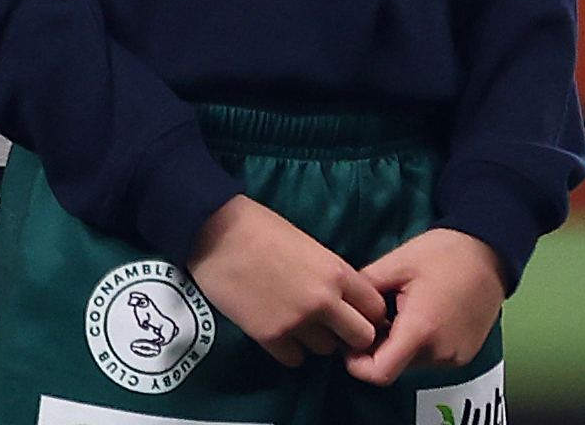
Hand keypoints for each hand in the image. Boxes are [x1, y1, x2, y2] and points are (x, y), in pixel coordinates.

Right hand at [190, 193, 383, 366]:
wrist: (209, 229)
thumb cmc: (257, 226)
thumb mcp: (306, 243)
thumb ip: (328, 274)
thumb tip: (339, 299)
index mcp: (336, 272)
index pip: (376, 308)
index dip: (365, 311)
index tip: (351, 311)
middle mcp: (323, 300)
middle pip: (361, 337)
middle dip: (348, 333)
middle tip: (328, 325)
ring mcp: (296, 320)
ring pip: (326, 349)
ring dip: (313, 339)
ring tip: (292, 321)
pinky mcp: (269, 334)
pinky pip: (294, 359)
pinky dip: (287, 348)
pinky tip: (274, 329)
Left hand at [347, 227, 504, 382]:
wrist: (488, 254)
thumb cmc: (441, 254)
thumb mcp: (394, 264)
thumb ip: (364, 289)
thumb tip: (341, 306)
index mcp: (420, 330)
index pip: (380, 372)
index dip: (356, 363)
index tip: (348, 341)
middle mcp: (441, 352)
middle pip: (394, 366)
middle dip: (376, 346)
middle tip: (370, 315)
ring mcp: (456, 356)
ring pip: (411, 362)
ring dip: (397, 343)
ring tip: (395, 309)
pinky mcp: (465, 354)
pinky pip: (430, 357)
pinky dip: (417, 343)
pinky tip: (415, 313)